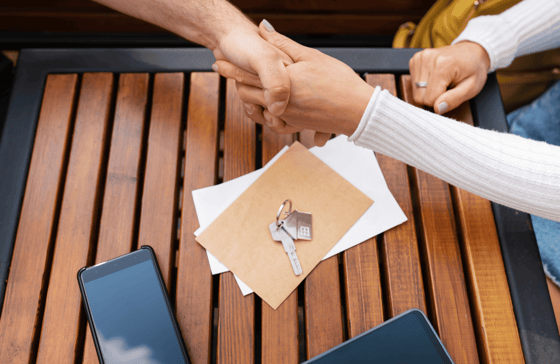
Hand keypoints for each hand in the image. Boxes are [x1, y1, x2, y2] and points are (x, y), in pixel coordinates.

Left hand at [214, 21, 374, 139]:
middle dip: (235, 80)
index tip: (219, 61)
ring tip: (240, 86)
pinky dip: (264, 113)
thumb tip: (262, 29)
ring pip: (258, 107)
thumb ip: (283, 45)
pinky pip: (272, 121)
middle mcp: (281, 102)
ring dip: (247, 96)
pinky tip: (264, 107)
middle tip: (222, 69)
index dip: (232, 68)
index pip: (249, 74)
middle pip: (249, 92)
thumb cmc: (339, 82)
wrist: (358, 112)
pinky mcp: (296, 126)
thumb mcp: (310, 57)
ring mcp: (287, 117)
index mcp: (283, 82)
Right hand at [409, 41, 490, 113]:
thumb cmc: (474, 69)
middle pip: (419, 96)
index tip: (451, 92)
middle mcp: (427, 59)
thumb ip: (454, 99)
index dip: (441, 101)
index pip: (429, 99)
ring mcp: (419, 58)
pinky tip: (434, 77)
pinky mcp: (415, 59)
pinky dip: (423, 84)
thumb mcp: (472, 87)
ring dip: (428, 90)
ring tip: (442, 80)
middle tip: (446, 87)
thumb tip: (437, 109)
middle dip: (432, 97)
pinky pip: (413, 83)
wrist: (471, 51)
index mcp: (442, 65)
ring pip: (415, 91)